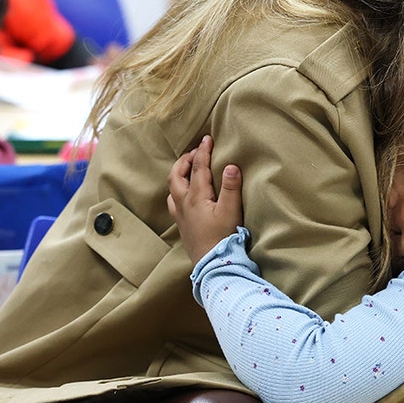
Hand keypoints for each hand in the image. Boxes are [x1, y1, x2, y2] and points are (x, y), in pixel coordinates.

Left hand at [166, 135, 244, 264]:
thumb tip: (230, 165)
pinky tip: (184, 194)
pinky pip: (173, 202)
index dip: (203, 151)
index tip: (207, 138)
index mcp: (196, 196)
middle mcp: (184, 203)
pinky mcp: (182, 225)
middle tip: (196, 152)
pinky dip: (177, 190)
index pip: (198, 168)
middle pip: (176, 175)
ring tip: (189, 169)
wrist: (212, 264)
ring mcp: (181, 215)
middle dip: (185, 160)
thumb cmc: (223, 237)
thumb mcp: (231, 210)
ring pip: (172, 188)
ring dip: (179, 174)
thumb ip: (231, 187)